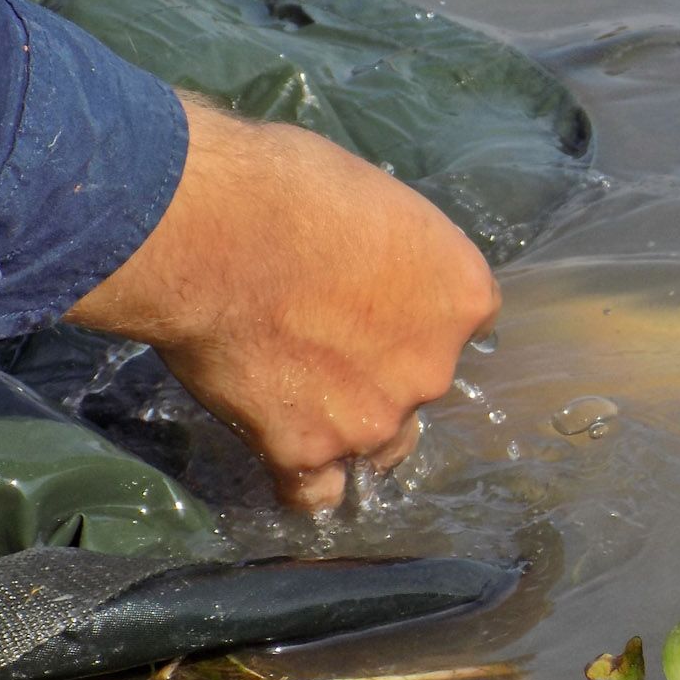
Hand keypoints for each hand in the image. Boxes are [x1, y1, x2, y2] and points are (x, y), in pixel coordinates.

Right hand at [65, 93, 497, 508]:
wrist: (215, 233)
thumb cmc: (290, 188)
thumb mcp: (377, 202)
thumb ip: (391, 254)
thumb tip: (370, 263)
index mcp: (464, 296)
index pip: (460, 323)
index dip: (414, 313)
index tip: (377, 301)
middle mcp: (434, 367)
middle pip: (419, 381)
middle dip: (380, 365)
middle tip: (320, 334)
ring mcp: (374, 416)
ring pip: (378, 440)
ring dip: (349, 424)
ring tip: (296, 394)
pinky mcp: (305, 451)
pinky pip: (315, 492)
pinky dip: (302, 480)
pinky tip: (284, 458)